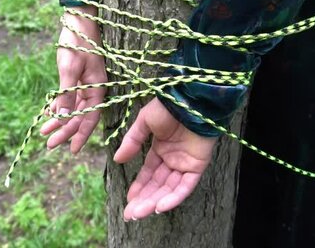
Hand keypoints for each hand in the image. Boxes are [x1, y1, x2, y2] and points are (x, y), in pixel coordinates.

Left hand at [39, 6, 106, 153]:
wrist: (78, 18)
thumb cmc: (77, 41)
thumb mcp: (69, 67)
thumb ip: (67, 93)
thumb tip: (63, 117)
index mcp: (97, 87)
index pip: (90, 117)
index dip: (80, 134)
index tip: (71, 149)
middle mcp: (93, 88)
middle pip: (80, 116)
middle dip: (64, 130)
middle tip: (49, 145)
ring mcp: (85, 83)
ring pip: (72, 108)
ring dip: (59, 120)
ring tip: (44, 132)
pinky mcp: (77, 77)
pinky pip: (68, 98)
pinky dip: (58, 106)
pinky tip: (47, 114)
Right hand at [113, 98, 216, 220]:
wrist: (189, 100)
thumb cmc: (167, 107)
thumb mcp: (144, 122)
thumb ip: (132, 142)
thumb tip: (117, 160)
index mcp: (161, 149)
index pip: (148, 174)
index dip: (138, 187)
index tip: (128, 201)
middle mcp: (173, 159)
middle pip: (157, 185)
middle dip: (144, 200)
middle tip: (130, 214)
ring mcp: (185, 163)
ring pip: (170, 189)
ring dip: (155, 201)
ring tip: (141, 213)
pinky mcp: (198, 166)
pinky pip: (185, 186)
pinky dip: (174, 197)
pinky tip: (160, 206)